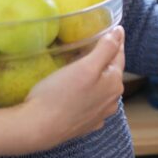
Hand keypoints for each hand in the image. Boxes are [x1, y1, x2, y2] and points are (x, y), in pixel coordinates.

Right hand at [23, 26, 125, 150]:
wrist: (37, 129)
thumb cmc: (60, 93)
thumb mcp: (86, 65)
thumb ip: (106, 48)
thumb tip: (120, 32)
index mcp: (114, 84)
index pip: (119, 55)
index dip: (115, 40)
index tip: (114, 29)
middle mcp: (111, 101)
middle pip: (111, 72)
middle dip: (106, 58)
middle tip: (97, 43)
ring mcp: (98, 116)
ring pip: (101, 88)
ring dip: (97, 76)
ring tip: (86, 64)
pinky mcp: (84, 125)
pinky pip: (91, 102)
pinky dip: (88, 92)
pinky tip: (81, 90)